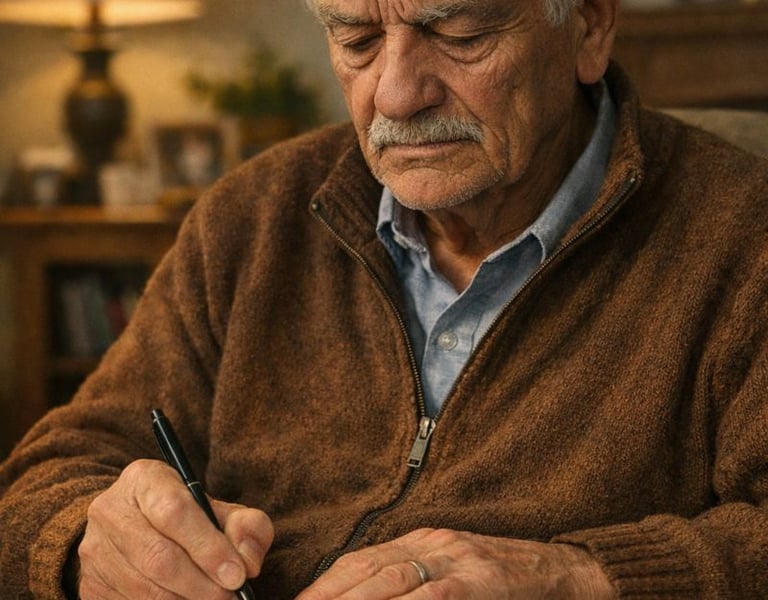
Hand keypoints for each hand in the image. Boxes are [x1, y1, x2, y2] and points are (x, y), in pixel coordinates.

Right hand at [77, 459, 273, 598]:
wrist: (137, 526)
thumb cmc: (189, 517)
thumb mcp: (221, 509)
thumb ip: (246, 527)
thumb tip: (247, 562)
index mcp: (144, 479)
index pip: (174, 512)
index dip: (208, 548)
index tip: (237, 575)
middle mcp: (110, 510)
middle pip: (159, 557)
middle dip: (202, 585)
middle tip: (230, 596)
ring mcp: (94, 550)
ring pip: (144, 590)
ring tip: (213, 599)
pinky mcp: (89, 585)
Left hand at [297, 528, 614, 599]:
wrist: (560, 570)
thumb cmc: (502, 579)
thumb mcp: (452, 571)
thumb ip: (414, 583)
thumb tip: (370, 593)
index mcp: (422, 541)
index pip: (361, 560)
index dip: (325, 583)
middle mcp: (434, 544)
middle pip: (368, 569)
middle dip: (329, 595)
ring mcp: (457, 560)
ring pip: (393, 579)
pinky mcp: (481, 581)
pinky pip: (436, 595)